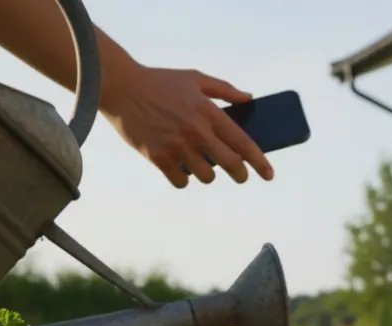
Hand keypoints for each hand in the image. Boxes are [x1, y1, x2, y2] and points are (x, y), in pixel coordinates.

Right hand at [100, 65, 274, 188]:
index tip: (269, 174)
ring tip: (203, 165)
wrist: (121, 87)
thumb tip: (249, 98)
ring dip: (208, 174)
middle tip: (241, 175)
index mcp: (209, 113)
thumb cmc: (160, 82)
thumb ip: (224, 89)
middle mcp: (196, 132)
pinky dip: (184, 178)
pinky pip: (181, 181)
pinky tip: (182, 169)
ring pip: (207, 176)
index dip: (260, 162)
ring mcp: (177, 146)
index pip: (243, 143)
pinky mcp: (158, 157)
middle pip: (231, 165)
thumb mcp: (195, 78)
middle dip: (241, 174)